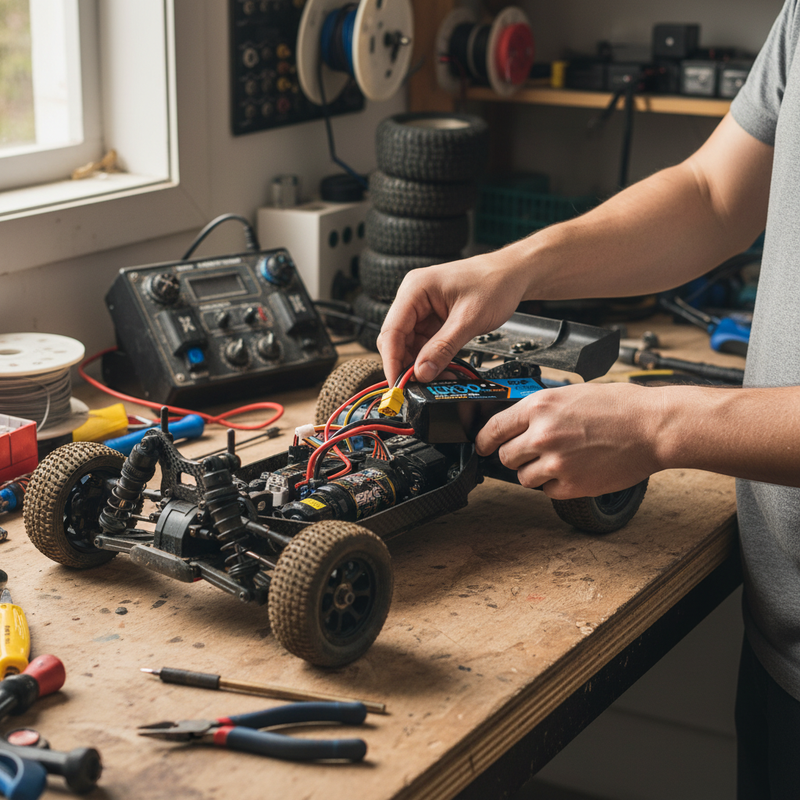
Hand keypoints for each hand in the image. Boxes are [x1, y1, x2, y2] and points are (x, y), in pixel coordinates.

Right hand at [377, 253, 528, 383]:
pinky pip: (424, 343)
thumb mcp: (469, 320)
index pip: (392, 330)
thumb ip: (443, 347)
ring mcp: (422, 308)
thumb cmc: (495, 283)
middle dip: (406, 364)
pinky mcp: (432, 317)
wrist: (513, 274)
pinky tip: (442, 370)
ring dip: (420, 364)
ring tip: (438, 379)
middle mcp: (413, 297)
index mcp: (415, 289)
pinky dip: (431, 358)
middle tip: (419, 387)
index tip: (398, 384)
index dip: (392, 360)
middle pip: (396, 339)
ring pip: (410, 344)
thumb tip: (422, 372)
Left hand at [474, 382, 662, 498]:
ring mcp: (556, 462)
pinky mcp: (571, 485)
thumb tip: (518, 423)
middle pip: (506, 456)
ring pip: (524, 477)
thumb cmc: (620, 407)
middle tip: (533, 452)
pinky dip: (556, 484)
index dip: (484, 440)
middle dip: (516, 455)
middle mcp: (542, 434)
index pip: (493, 429)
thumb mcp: (571, 394)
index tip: (482, 445)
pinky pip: (548, 490)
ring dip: (535, 472)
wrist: (652, 427)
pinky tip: (575, 470)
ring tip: (561, 460)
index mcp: (540, 407)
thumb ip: (541, 410)